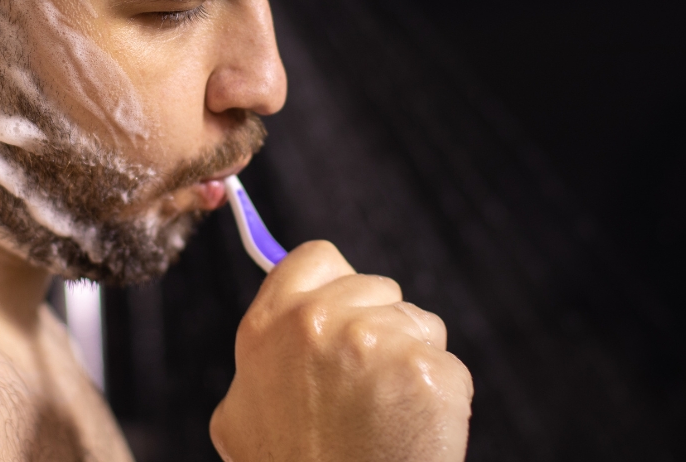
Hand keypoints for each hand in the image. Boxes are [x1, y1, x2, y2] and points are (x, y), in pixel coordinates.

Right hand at [211, 241, 472, 461]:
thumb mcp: (240, 413)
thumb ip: (262, 356)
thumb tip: (282, 323)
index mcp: (268, 325)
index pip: (319, 258)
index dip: (338, 284)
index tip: (345, 312)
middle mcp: (317, 322)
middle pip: (378, 287)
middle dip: (379, 326)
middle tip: (362, 387)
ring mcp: (376, 343)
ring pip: (418, 322)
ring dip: (409, 359)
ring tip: (385, 412)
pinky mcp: (428, 372)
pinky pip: (445, 364)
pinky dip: (436, 395)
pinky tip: (410, 428)